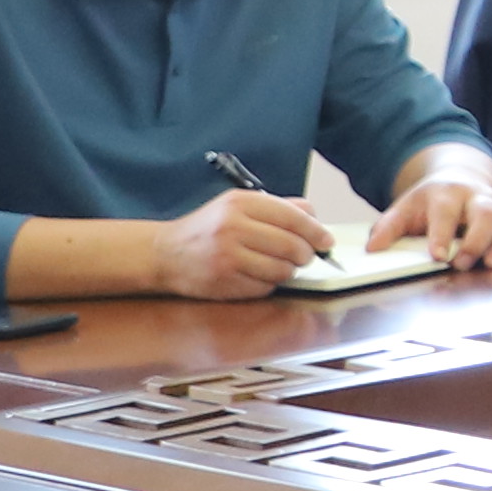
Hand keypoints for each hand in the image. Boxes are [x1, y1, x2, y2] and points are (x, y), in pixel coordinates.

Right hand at [150, 187, 342, 298]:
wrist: (165, 253)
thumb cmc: (208, 229)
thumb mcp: (237, 206)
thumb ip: (277, 207)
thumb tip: (314, 216)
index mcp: (241, 203)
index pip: (294, 217)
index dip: (316, 232)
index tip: (326, 242)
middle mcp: (233, 227)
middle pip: (293, 246)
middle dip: (305, 255)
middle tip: (303, 257)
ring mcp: (227, 256)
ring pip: (283, 270)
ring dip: (287, 271)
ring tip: (275, 264)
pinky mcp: (224, 281)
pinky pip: (265, 287)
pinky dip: (268, 284)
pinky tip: (255, 275)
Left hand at [374, 164, 491, 273]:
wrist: (458, 179)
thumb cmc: (430, 203)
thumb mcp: (404, 210)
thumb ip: (387, 228)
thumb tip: (373, 249)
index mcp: (445, 193)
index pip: (445, 211)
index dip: (442, 233)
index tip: (437, 255)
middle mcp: (476, 196)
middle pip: (484, 213)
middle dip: (475, 240)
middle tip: (463, 263)